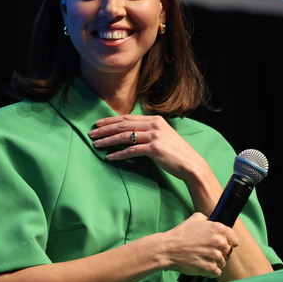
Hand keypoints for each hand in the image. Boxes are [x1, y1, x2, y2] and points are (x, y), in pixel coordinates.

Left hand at [89, 115, 210, 185]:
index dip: (110, 120)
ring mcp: (154, 135)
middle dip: (105, 129)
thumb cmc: (176, 153)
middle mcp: (154, 124)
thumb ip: (148, 132)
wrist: (191, 164)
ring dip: (108, 141)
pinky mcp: (154, 148)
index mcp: (155, 119)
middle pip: (123, 125)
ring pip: (125, 136)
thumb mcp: (163, 136)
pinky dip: (118, 154)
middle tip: (91, 134)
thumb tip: (129, 134)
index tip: (98, 124)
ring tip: (96, 145)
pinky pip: (131, 150)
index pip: (128, 117)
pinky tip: (109, 157)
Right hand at [158, 213, 239, 277]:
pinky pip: (217, 272)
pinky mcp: (209, 268)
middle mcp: (219, 242)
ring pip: (222, 263)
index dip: (230, 242)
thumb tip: (215, 223)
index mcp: (218, 229)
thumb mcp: (196, 217)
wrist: (168, 248)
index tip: (225, 246)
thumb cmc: (181, 233)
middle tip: (208, 252)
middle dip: (220, 253)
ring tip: (203, 259)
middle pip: (228, 252)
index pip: (234, 239)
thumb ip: (209, 220)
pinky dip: (210, 271)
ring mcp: (215, 256)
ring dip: (214, 262)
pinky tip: (202, 266)